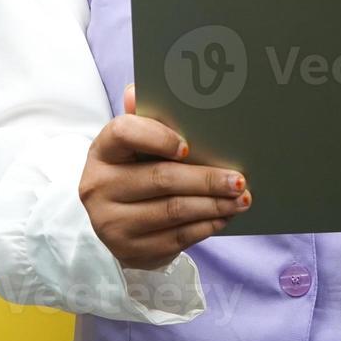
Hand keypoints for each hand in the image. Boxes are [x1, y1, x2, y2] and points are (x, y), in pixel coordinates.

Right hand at [79, 82, 252, 271]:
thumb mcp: (134, 145)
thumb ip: (144, 118)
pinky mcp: (129, 250)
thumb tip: (138, 89)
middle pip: (160, 178)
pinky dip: (206, 226)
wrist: (115, 221)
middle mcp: (98, 187)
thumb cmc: (133, 171)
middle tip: (239, 178)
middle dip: (206, 179)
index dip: (157, 137)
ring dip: (214, 205)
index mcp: (102, 150)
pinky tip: (224, 217)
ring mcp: (111, 223)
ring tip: (242, 199)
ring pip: (173, 211)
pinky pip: (176, 237)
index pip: (124, 133)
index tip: (188, 145)